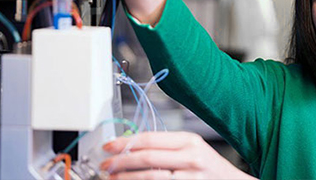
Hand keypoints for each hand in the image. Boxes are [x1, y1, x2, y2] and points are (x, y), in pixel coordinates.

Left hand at [100, 131, 256, 179]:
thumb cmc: (211, 168)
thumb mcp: (192, 149)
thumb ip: (167, 146)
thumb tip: (133, 145)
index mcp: (190, 141)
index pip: (150, 138)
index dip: (125, 142)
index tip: (109, 146)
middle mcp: (191, 158)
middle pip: (146, 157)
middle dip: (120, 161)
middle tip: (105, 165)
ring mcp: (190, 177)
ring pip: (150, 177)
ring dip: (126, 178)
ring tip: (112, 178)